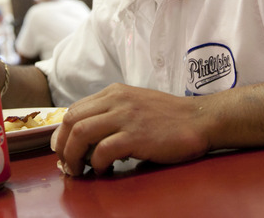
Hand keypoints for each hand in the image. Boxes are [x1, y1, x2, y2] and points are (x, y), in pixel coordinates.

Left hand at [50, 83, 210, 175]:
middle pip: (72, 121)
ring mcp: (126, 117)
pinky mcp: (136, 135)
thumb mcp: (135, 105)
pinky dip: (97, 163)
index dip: (63, 134)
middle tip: (68, 164)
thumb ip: (112, 114)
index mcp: (114, 93)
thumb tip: (86, 137)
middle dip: (63, 146)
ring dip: (74, 156)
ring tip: (80, 170)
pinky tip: (104, 170)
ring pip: (81, 134)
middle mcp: (116, 100)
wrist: (200, 119)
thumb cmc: (169, 117)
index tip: (64, 151)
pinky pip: (103, 150)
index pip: (74, 110)